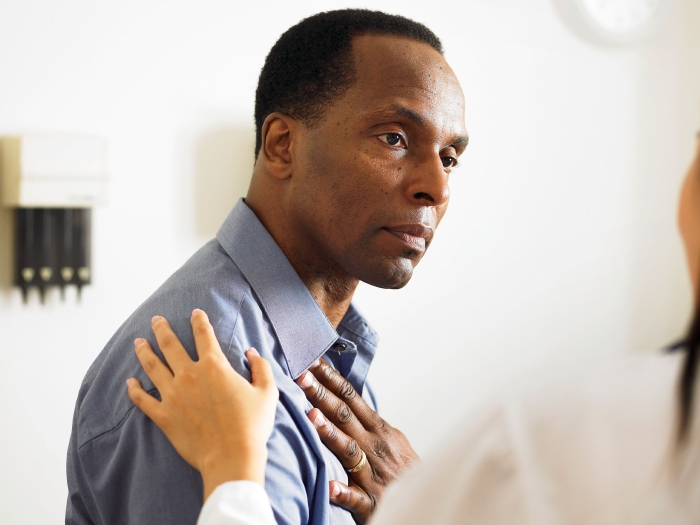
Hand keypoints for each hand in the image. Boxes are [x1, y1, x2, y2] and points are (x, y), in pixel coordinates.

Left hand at [126, 309, 278, 500]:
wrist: (232, 457)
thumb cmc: (252, 425)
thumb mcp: (267, 392)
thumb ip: (261, 367)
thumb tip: (252, 352)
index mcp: (214, 366)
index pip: (203, 334)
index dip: (199, 321)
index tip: (195, 312)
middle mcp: (189, 375)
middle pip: (170, 345)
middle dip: (162, 329)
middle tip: (156, 319)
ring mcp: (173, 395)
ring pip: (152, 366)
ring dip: (144, 352)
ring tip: (138, 342)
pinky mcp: (163, 416)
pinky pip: (142, 400)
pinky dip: (134, 389)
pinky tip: (130, 381)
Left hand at [296, 359, 418, 523]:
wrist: (428, 500)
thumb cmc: (404, 470)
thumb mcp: (390, 439)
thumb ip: (366, 422)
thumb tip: (344, 399)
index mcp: (378, 429)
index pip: (350, 398)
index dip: (331, 379)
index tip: (311, 361)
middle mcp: (375, 446)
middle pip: (345, 415)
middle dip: (322, 394)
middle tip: (301, 376)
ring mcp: (373, 474)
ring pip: (349, 450)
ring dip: (330, 433)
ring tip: (311, 417)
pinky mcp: (372, 503)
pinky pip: (356, 498)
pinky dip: (344, 492)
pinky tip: (330, 487)